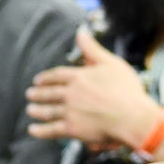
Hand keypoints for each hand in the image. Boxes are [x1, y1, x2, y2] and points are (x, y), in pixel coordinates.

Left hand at [26, 29, 155, 147]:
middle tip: (30, 94)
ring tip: (30, 110)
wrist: (133, 118)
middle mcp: (70, 93)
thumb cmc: (127, 91)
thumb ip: (93, 49)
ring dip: (37, 110)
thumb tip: (81, 32)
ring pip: (48, 110)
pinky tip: (33, 130)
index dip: (46, 78)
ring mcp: (69, 111)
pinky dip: (41, 130)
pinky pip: (52, 129)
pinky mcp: (73, 129)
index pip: (57, 75)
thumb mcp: (112, 64)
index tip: (38, 80)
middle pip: (49, 93)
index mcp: (78, 76)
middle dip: (38, 93)